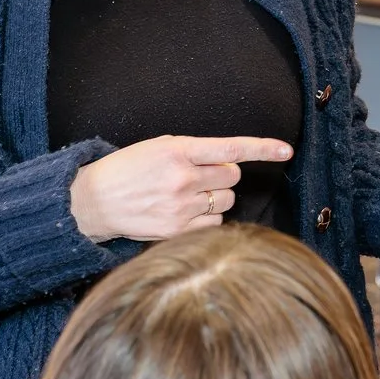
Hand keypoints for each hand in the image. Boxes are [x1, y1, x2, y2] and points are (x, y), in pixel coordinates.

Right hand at [69, 135, 293, 242]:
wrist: (93, 201)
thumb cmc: (128, 169)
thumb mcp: (158, 147)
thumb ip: (194, 151)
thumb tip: (230, 161)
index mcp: (178, 151)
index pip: (231, 148)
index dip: (263, 148)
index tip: (286, 150)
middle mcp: (183, 178)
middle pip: (233, 176)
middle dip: (224, 175)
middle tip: (200, 176)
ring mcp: (181, 207)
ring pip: (227, 200)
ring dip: (216, 197)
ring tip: (186, 195)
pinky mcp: (178, 231)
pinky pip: (215, 223)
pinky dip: (207, 217)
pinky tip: (184, 212)